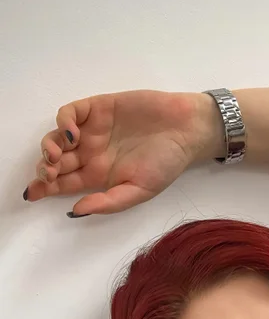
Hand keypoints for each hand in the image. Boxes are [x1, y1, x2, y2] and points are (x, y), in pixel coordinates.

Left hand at [23, 89, 219, 216]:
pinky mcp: (97, 108)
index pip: (63, 183)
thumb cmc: (167, 163)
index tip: (31, 194)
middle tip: (45, 174)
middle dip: (43, 168)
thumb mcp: (140, 191)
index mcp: (99, 176)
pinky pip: (70, 113)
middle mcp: (91, 153)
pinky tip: (72, 134)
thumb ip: (108, 202)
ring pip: (57, 137)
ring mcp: (92, 130)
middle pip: (55, 161)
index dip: (44, 188)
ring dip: (49, 147)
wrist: (186, 130)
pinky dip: (64, 122)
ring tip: (55, 156)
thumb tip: (76, 210)